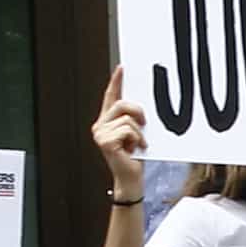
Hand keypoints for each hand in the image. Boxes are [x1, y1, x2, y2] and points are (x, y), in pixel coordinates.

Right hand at [92, 64, 148, 193]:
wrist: (131, 178)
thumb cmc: (135, 157)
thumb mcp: (135, 132)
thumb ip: (133, 118)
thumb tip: (141, 104)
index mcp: (107, 121)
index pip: (110, 97)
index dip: (116, 81)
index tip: (122, 68)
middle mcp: (100, 126)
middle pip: (121, 104)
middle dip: (137, 112)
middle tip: (145, 123)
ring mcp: (100, 134)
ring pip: (127, 119)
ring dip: (139, 132)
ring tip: (138, 144)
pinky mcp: (105, 142)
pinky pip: (128, 130)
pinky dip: (137, 139)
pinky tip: (135, 149)